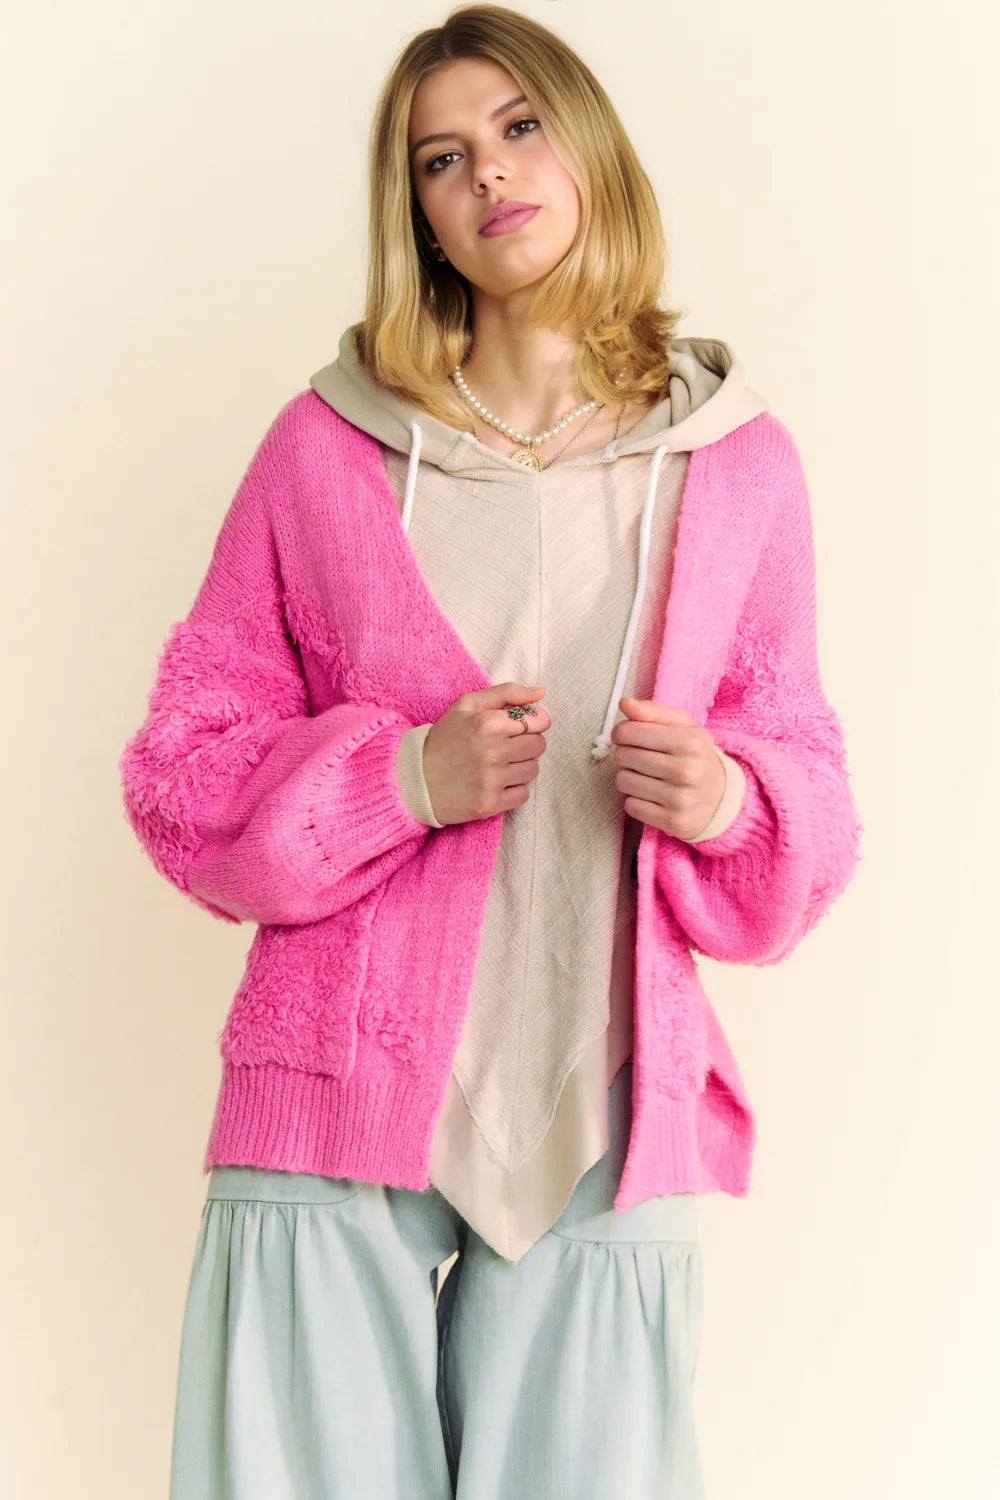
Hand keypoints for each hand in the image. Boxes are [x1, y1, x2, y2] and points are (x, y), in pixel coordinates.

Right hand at [423, 682, 550, 825]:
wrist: (414, 779)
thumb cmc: (443, 739)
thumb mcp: (466, 705)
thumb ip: (506, 693)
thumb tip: (541, 693)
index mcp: (488, 723)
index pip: (539, 722)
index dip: (533, 724)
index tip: (519, 728)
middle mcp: (493, 751)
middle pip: (539, 746)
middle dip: (527, 744)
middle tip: (506, 747)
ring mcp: (492, 780)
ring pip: (533, 770)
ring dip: (520, 767)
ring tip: (498, 766)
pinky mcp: (490, 803)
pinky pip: (523, 795)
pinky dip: (513, 790)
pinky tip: (494, 783)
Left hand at [610, 697, 725, 839]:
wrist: (722, 797)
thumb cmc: (695, 756)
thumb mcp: (683, 727)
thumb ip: (653, 712)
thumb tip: (624, 703)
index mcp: (690, 741)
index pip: (628, 731)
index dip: (621, 733)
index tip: (627, 737)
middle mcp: (686, 770)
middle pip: (623, 756)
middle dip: (626, 755)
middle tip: (641, 758)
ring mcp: (680, 799)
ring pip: (623, 781)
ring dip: (630, 778)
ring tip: (647, 777)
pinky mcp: (673, 822)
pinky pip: (631, 806)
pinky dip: (636, 800)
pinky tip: (652, 796)